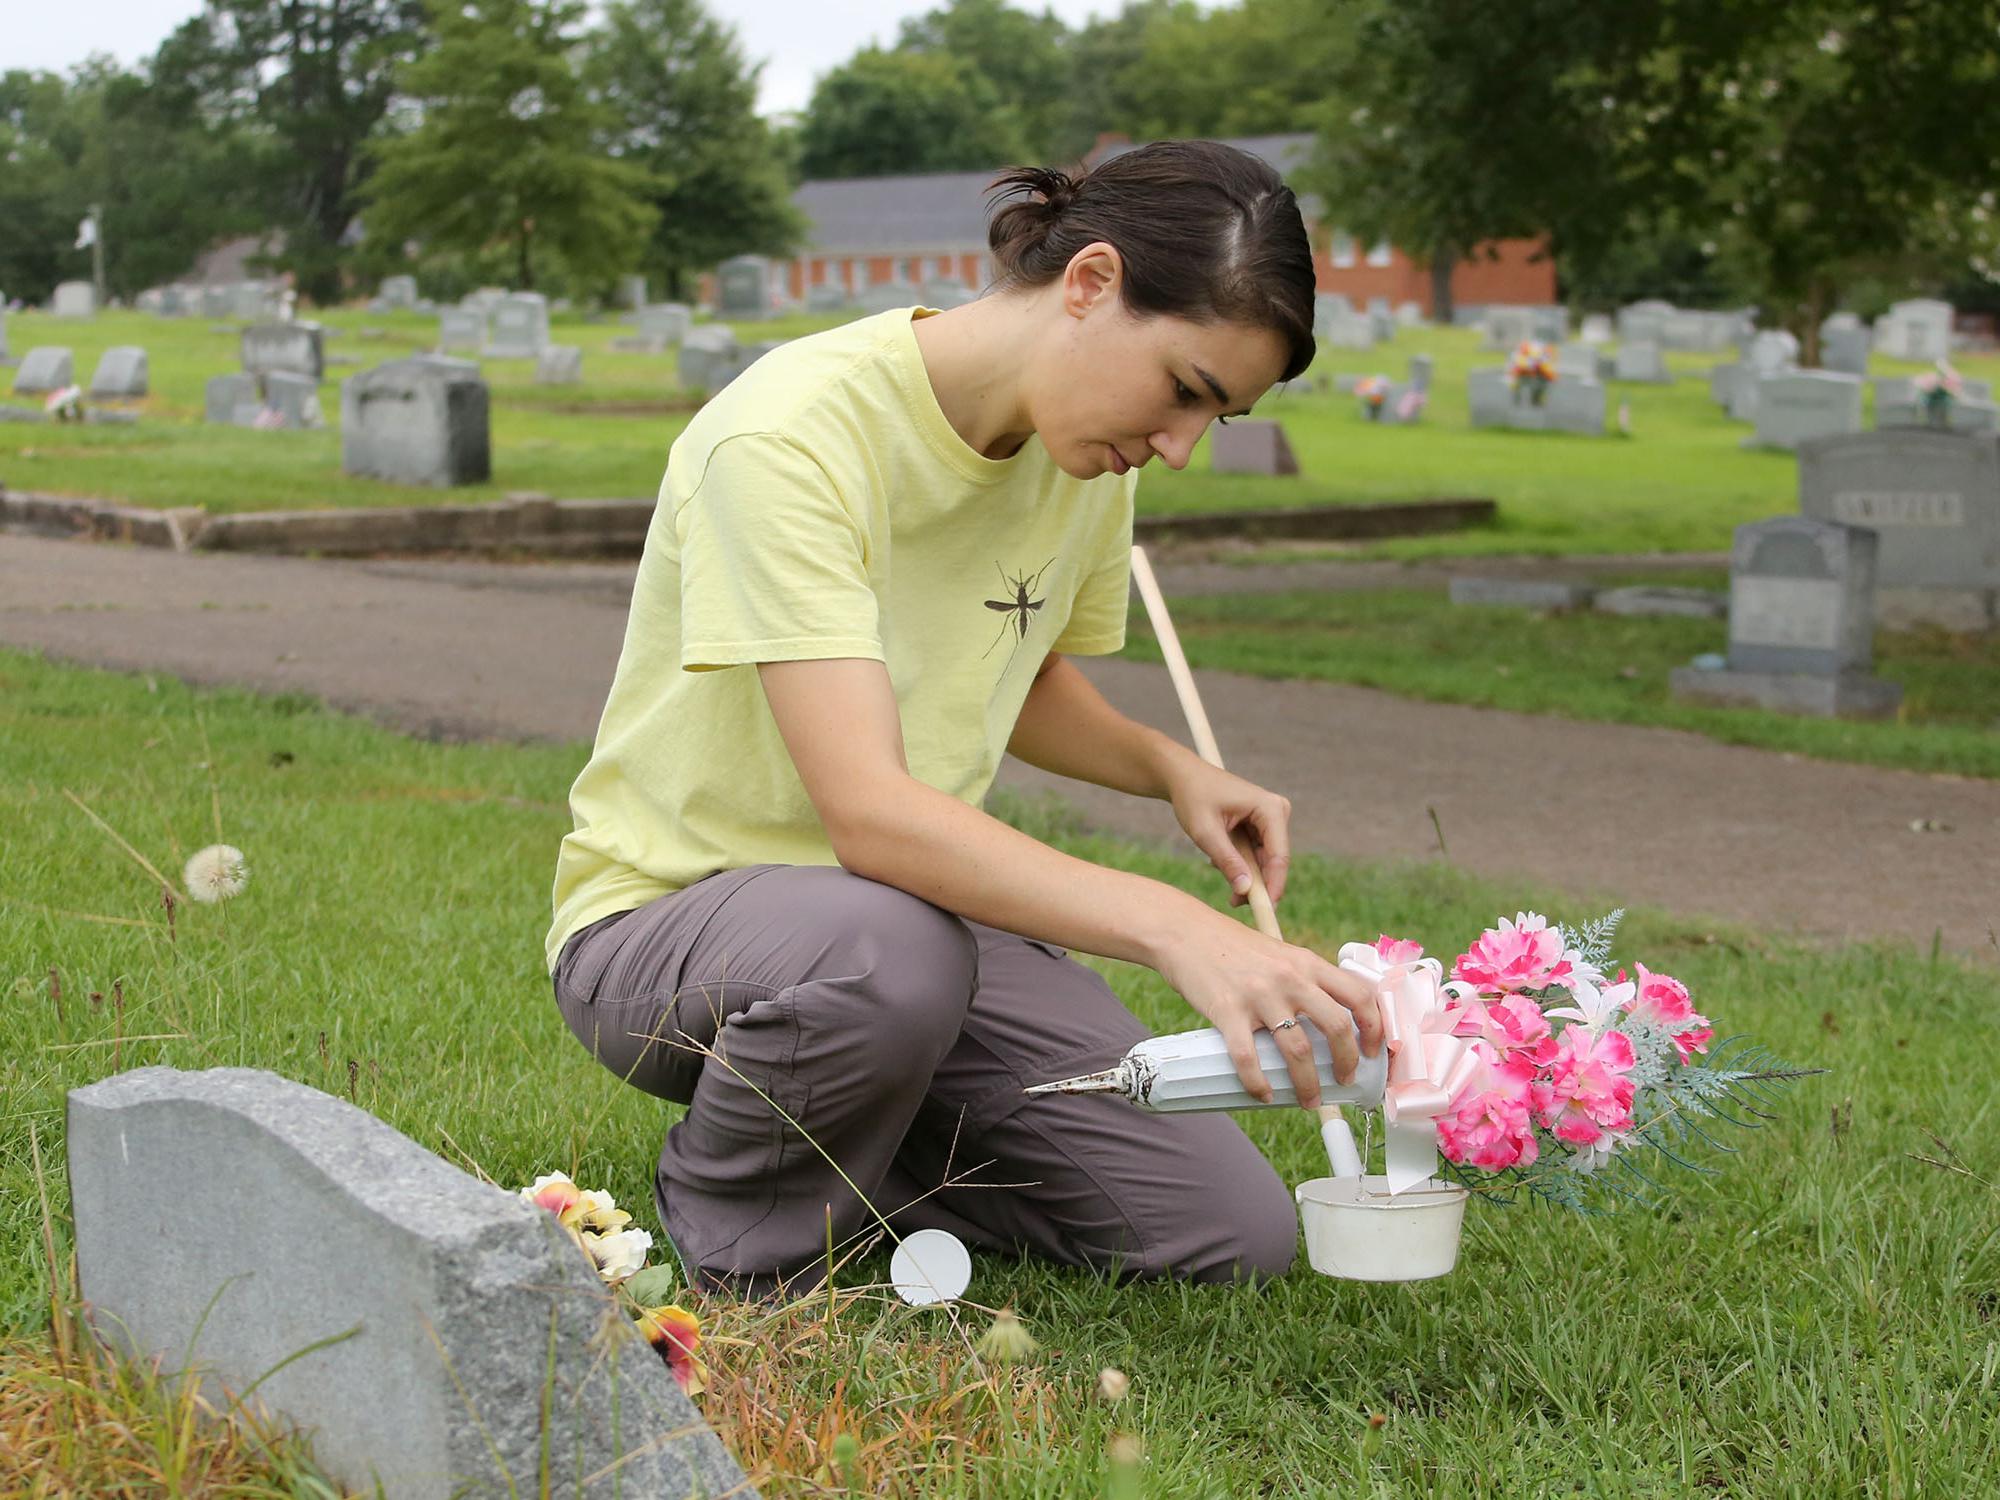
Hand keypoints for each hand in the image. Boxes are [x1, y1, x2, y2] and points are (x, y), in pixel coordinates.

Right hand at [1152, 906, 1383, 1107]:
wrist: (1185, 932)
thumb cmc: (1233, 947)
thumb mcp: (1280, 954)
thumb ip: (1305, 980)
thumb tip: (1326, 1024)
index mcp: (1308, 963)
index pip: (1359, 995)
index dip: (1374, 1028)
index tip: (1373, 1051)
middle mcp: (1290, 978)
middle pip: (1336, 1027)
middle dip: (1347, 1063)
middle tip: (1343, 1080)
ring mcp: (1259, 995)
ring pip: (1298, 1050)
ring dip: (1308, 1084)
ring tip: (1308, 1101)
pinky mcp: (1227, 1011)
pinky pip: (1248, 1058)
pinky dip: (1258, 1083)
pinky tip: (1263, 1094)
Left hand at [1163, 756, 1290, 908]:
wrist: (1182, 777)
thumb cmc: (1192, 797)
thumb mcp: (1205, 832)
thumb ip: (1227, 861)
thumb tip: (1246, 890)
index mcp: (1270, 808)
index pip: (1279, 857)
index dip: (1273, 887)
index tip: (1266, 912)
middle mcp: (1277, 812)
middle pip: (1274, 862)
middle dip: (1254, 884)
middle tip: (1233, 903)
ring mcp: (1271, 819)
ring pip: (1264, 861)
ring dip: (1242, 872)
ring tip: (1214, 862)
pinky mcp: (1262, 826)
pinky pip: (1256, 855)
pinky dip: (1238, 862)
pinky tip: (1217, 854)